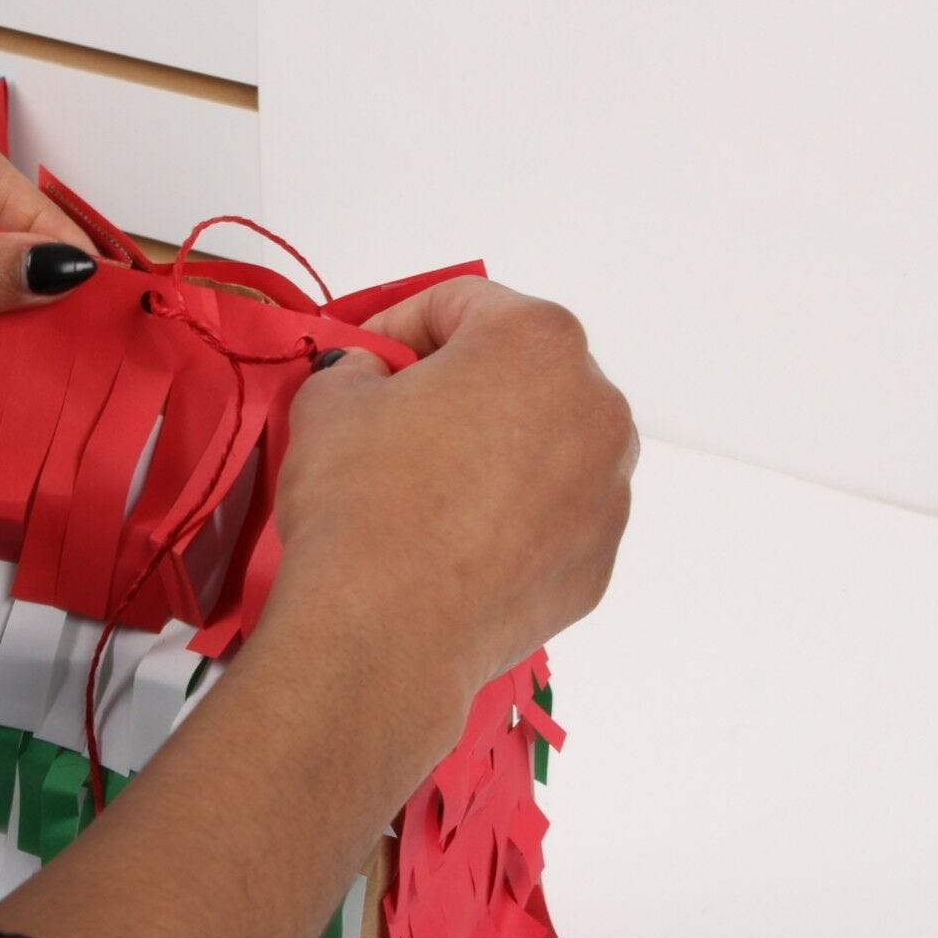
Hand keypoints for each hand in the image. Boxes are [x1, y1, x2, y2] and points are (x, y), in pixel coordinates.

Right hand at [271, 277, 638, 743]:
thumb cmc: (363, 508)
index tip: (365, 358)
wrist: (385, 634)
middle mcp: (596, 407)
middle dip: (456, 386)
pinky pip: (552, 515)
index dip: (398, 325)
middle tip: (394, 419)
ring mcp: (608, 490)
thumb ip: (357, 366)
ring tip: (425, 488)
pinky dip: (511, 516)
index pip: (461, 303)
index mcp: (536, 343)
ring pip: (544, 444)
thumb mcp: (329, 400)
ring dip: (492, 450)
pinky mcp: (596, 561)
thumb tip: (368, 379)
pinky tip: (453, 541)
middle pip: (516, 371)